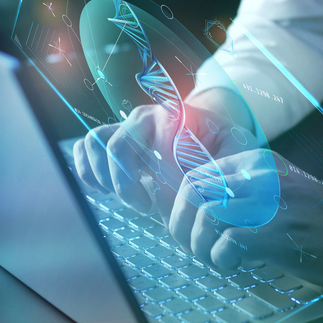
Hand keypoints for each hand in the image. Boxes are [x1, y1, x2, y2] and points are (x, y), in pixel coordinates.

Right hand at [72, 101, 253, 223]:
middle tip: (146, 207)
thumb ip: (220, 169)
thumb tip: (193, 195)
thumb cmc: (225, 140)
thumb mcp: (235, 150)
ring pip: (96, 142)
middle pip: (118, 146)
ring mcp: (127, 124)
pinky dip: (88, 170)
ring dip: (104, 176)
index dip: (163, 183)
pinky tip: (104, 191)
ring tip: (127, 198)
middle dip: (126, 184)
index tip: (173, 203)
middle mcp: (146, 115)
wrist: (214, 119)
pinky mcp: (115, 135)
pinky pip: (86, 146)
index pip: (156, 150)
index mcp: (177, 115)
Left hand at [169, 149, 322, 287]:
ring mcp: (272, 200)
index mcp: (255, 161)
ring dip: (200, 246)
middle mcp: (261, 173)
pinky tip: (236, 265)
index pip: (194, 175)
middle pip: (193, 191)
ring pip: (206, 215)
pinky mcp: (281, 230)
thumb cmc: (316, 219)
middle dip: (182, 227)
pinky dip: (222, 259)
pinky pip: (229, 241)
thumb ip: (238, 191)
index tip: (187, 232)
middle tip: (196, 249)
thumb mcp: (275, 190)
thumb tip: (187, 206)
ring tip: (216, 259)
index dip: (179, 208)